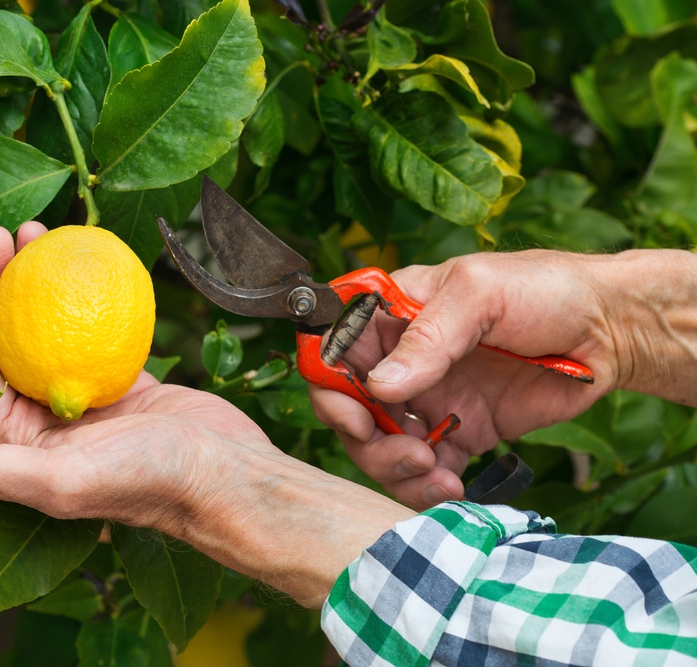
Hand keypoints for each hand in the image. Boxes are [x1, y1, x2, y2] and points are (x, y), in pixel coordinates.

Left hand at [0, 223, 413, 606]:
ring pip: (39, 324)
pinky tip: (77, 255)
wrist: (223, 474)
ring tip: (32, 231)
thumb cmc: (148, 481)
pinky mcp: (111, 375)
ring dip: (30, 278)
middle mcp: (35, 417)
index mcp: (12, 444)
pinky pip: (84, 322)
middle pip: (0, 338)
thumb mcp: (62, 479)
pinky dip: (76, 288)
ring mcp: (73, 392)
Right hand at [311, 249, 619, 508]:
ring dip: (394, 467)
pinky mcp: (459, 432)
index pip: (335, 347)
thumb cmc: (546, 289)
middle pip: (349, 405)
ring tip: (431, 471)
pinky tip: (452, 485)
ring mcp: (429, 397)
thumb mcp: (480, 293)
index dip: (329, 383)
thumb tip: (379, 385)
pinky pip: (424, 468)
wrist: (611, 332)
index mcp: (395, 313)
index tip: (352, 413)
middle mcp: (402, 358)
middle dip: (364, 437)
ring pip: (380, 443)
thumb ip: (428, 337)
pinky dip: (427, 486)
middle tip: (403, 451)